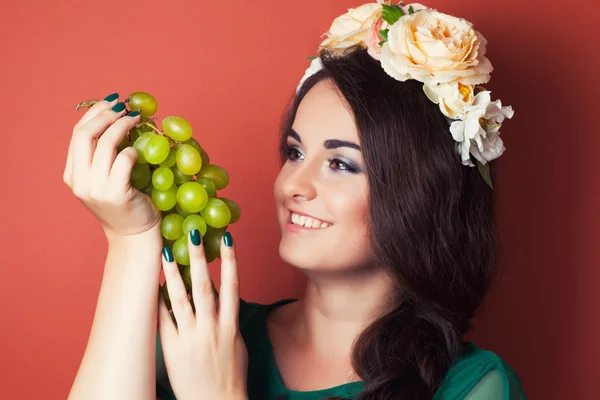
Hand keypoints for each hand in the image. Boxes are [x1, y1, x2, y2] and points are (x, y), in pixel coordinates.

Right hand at [63, 93, 161, 237]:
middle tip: (125, 108)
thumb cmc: (125, 203)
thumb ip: (102, 155)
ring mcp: (95, 189)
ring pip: (104, 144)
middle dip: (106, 115)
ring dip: (123, 126)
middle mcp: (79, 181)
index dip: (94, 113)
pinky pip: (124, 160)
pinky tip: (140, 150)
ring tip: (137, 119)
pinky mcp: (115, 194)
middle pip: (84, 135)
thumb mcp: (105, 177)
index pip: (76, 134)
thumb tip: (117, 116)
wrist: (134, 235)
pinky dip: (133, 150)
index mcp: (72, 174)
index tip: (112, 102)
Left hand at [158, 231, 247, 399]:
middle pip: (204, 285)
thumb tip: (219, 293)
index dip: (230, 260)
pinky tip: (152, 284)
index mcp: (230, 325)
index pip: (232, 285)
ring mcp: (191, 338)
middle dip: (198, 257)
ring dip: (172, 273)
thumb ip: (227, 317)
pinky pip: (164, 320)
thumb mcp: (236, 342)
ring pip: (180, 299)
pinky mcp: (172, 348)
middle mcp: (211, 328)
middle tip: (192, 232)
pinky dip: (159, 302)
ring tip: (166, 252)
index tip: (227, 237)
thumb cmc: (230, 374)